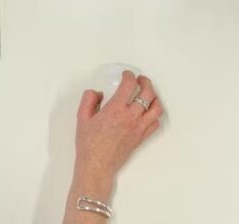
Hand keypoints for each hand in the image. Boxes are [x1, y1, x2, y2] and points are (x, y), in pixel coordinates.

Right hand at [73, 71, 162, 188]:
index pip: (129, 85)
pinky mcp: (142, 137)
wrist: (97, 164)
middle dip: (145, 82)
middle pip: (148, 93)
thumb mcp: (82, 117)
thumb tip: (98, 93)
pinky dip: (155, 114)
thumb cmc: (89, 143)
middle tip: (140, 79)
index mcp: (116, 109)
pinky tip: (148, 111)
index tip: (126, 75)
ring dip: (154, 97)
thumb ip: (89, 99)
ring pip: (156, 108)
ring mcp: (139, 128)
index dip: (129, 76)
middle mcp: (131, 117)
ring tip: (148, 93)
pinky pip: (155, 123)